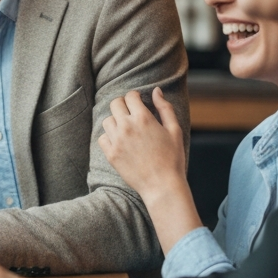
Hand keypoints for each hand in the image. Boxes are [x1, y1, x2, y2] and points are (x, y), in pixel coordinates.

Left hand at [97, 88, 201, 252]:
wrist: (162, 186)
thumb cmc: (172, 158)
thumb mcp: (174, 130)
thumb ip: (165, 108)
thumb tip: (156, 91)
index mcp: (143, 118)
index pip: (130, 96)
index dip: (134, 97)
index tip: (138, 101)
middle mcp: (126, 126)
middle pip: (115, 104)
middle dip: (123, 104)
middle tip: (130, 112)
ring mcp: (116, 140)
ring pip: (107, 120)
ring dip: (115, 120)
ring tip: (126, 128)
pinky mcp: (110, 154)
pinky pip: (102, 138)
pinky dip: (109, 137)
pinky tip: (120, 141)